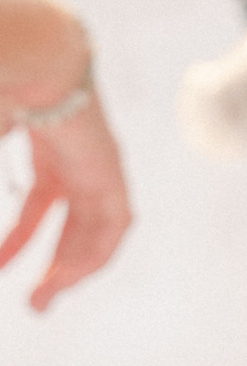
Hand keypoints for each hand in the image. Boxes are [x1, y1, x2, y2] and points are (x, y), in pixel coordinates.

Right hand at [0, 97, 132, 308]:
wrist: (32, 62)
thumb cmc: (2, 91)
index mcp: (48, 145)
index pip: (42, 200)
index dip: (20, 239)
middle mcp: (77, 156)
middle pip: (74, 219)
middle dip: (54, 262)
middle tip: (33, 304)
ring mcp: (98, 162)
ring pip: (97, 227)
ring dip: (73, 268)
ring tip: (40, 302)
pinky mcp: (112, 169)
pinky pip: (116, 222)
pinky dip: (97, 253)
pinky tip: (69, 277)